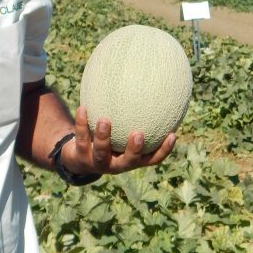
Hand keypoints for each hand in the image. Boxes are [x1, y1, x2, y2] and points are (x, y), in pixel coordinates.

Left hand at [61, 106, 175, 175]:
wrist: (80, 158)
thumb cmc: (110, 139)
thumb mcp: (123, 130)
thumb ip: (136, 116)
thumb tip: (153, 87)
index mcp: (133, 160)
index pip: (153, 158)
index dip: (164, 150)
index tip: (172, 134)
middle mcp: (118, 165)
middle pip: (129, 161)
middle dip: (134, 149)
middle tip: (138, 133)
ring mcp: (99, 163)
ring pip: (101, 153)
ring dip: (103, 138)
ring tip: (104, 120)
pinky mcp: (82, 158)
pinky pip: (82, 139)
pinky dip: (82, 124)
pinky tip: (83, 108)